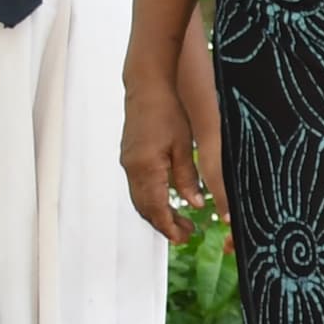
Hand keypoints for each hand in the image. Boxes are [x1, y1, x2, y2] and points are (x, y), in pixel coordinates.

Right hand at [121, 60, 220, 245]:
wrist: (149, 85)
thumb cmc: (170, 110)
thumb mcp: (185, 145)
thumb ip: (188, 177)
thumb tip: (195, 205)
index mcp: (147, 167)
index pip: (155, 208)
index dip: (168, 227)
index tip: (182, 239)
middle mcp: (132, 167)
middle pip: (145, 208)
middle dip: (163, 225)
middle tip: (186, 235)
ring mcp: (128, 161)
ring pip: (139, 199)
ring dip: (157, 214)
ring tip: (180, 223)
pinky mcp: (129, 155)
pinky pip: (137, 186)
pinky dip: (151, 200)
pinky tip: (167, 202)